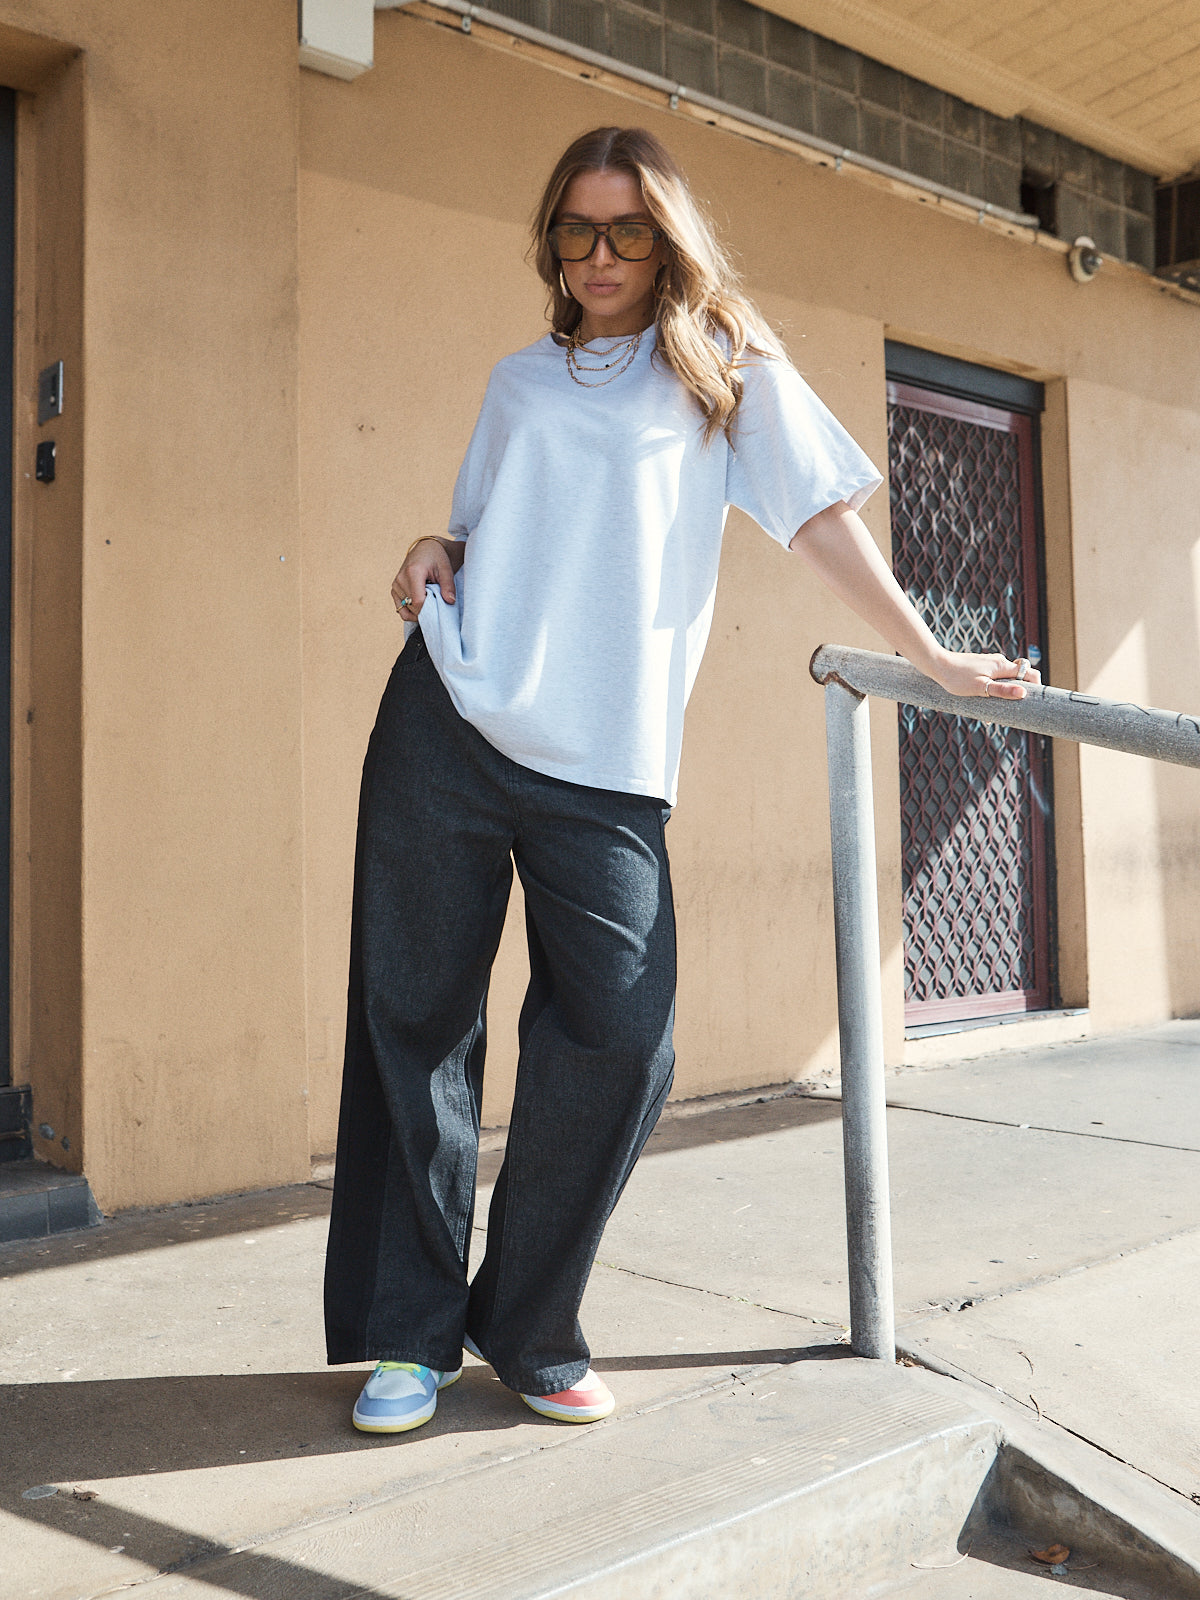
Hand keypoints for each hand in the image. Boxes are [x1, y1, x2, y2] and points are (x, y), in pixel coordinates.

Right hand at [392, 538, 458, 618]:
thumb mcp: (446, 570)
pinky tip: (422, 604)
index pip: (418, 601)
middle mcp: (400, 579)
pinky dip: (411, 611)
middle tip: (437, 601)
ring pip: (406, 610)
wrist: (426, 548)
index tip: (440, 606)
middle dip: (426, 610)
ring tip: (429, 600)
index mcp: (413, 572)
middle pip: (412, 607)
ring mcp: (395, 585)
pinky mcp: (394, 589)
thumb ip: (448, 586)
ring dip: (419, 611)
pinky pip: (401, 608)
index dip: (430, 609)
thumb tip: (450, 601)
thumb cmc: (437, 558)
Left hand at [925, 646, 1041, 699]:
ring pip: (1006, 678)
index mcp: (1002, 666)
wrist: (937, 664)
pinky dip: (994, 688)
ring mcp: (990, 663)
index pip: (1030, 673)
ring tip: (995, 709)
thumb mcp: (980, 687)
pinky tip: (984, 699)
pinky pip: (994, 677)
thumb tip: (1023, 693)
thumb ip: (1002, 690)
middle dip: (1019, 692)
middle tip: (1012, 709)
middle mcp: (999, 662)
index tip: (1033, 701)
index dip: (1036, 686)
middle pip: (1019, 676)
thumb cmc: (957, 678)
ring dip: (1005, 691)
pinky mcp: (981, 666)